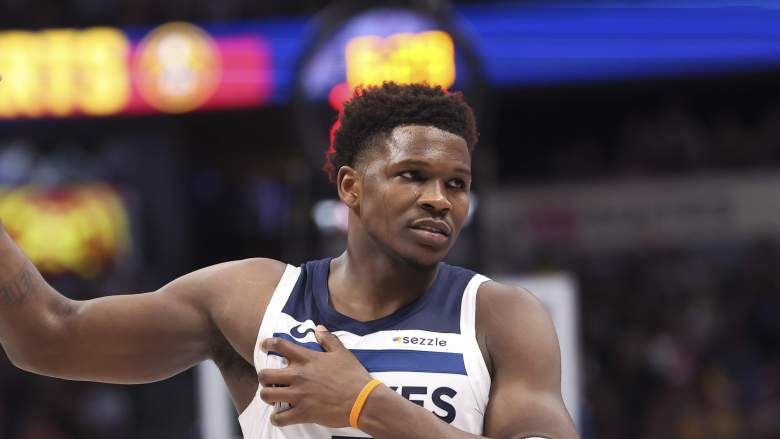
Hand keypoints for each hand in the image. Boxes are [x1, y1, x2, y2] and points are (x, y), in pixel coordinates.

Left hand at [259, 325, 373, 427]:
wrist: (362, 400)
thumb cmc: (353, 375)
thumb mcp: (342, 353)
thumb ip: (328, 340)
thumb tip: (318, 328)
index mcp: (307, 359)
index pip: (281, 346)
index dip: (268, 343)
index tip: (264, 345)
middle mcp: (299, 376)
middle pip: (265, 375)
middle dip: (263, 377)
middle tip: (269, 379)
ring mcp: (299, 396)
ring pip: (267, 396)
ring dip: (267, 396)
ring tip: (273, 396)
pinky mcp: (303, 413)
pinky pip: (279, 418)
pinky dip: (276, 418)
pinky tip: (279, 416)